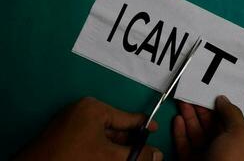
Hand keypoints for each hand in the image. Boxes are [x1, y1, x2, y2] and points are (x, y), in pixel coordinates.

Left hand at [14, 97, 162, 160]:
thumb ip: (135, 155)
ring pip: (103, 135)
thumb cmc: (75, 158)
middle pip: (115, 127)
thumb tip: (158, 154)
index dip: (143, 124)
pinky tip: (111, 158)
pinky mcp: (66, 133)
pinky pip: (91, 138)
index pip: (126, 116)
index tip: (155, 127)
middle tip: (144, 151)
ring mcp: (73, 121)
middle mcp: (83, 111)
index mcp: (94, 108)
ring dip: (116, 147)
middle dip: (129, 141)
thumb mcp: (109, 157)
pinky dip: (103, 148)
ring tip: (129, 156)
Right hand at [173, 95, 243, 160]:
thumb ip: (231, 114)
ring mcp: (204, 155)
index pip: (223, 119)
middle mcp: (220, 147)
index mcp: (235, 140)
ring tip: (180, 101)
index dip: (214, 105)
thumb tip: (221, 98)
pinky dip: (179, 131)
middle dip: (197, 108)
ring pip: (194, 132)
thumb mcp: (240, 133)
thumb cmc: (232, 159)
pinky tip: (177, 119)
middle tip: (188, 92)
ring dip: (187, 116)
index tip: (204, 91)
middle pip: (207, 124)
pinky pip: (183, 144)